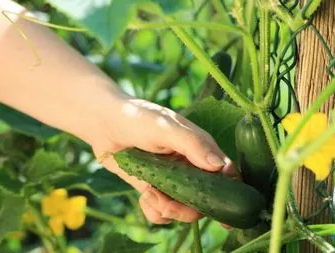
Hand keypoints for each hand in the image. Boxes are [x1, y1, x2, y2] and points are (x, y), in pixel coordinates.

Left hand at [92, 95, 237, 223]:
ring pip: (185, 210)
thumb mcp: (166, 127)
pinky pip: (163, 213)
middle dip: (187, 208)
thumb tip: (219, 167)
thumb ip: (193, 144)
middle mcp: (191, 167)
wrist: (103, 123)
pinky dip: (154, 210)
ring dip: (168, 209)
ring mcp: (174, 180)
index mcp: (201, 149)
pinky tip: (144, 196)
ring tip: (149, 194)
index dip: (231, 194)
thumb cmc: (137, 118)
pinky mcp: (156, 189)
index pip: (226, 174)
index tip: (226, 215)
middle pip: (206, 200)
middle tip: (165, 202)